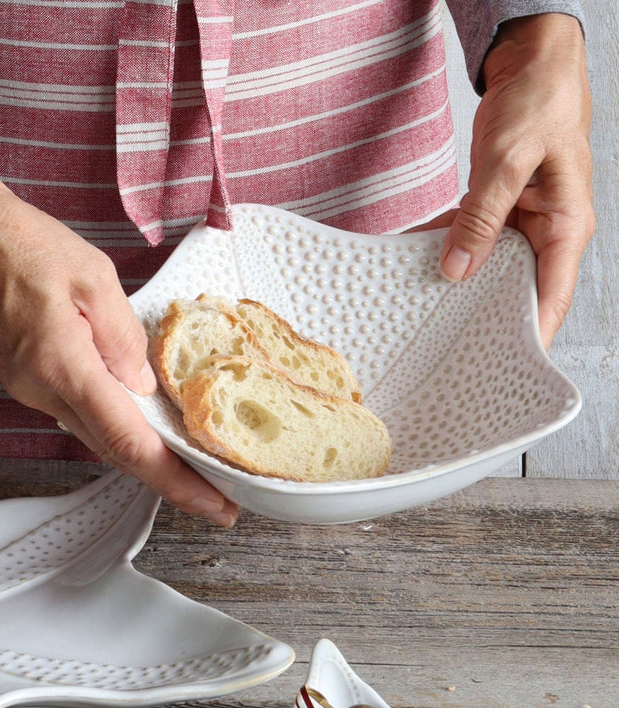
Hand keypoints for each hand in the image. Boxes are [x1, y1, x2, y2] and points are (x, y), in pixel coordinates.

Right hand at [0, 165, 237, 526]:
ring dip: (146, 456)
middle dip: (171, 481)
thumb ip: (124, 337)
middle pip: (116, 451)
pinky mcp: (29, 381)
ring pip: (98, 436)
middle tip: (219, 497)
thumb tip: (144, 385)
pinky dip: (119, 427)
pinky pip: (81, 415)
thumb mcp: (93, 277)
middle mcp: (43, 391)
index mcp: (63, 366)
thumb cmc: (24, 244)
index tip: (214, 503)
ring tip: (193, 465)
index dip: (175, 480)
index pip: (128, 441)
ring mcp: (32, 390)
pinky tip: (145, 425)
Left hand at [440, 13, 594, 347]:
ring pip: (491, 266)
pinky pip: (475, 238)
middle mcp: (546, 232)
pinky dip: (450, 246)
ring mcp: (523, 223)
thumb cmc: (538, 102)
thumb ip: (481, 216)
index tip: (501, 365)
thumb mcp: (507, 161)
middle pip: (516, 289)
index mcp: (566, 227)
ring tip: (425, 311)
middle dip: (484, 315)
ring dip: (460, 281)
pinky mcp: (501, 210)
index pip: (550, 298)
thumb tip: (458, 268)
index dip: (528, 335)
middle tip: (448, 346)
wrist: (532, 64)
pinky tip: (420, 259)